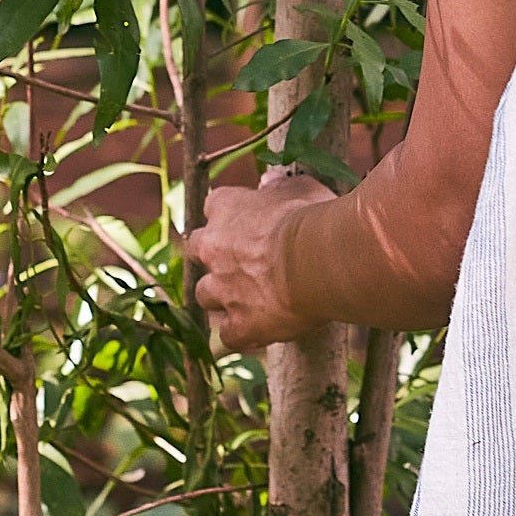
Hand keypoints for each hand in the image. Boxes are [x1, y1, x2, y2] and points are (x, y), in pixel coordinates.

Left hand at [185, 171, 334, 353]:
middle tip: (243, 262)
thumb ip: (279, 187)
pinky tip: (263, 332)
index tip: (248, 222)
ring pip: (205, 296)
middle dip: (213, 257)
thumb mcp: (301, 188)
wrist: (320, 260)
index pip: (213, 205)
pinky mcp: (238, 325)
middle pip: (195, 251)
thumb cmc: (314, 218)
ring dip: (223, 297)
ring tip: (253, 300)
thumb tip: (268, 180)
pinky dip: (244, 333)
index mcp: (225, 208)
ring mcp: (221, 289)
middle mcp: (212, 248)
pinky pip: (230, 335)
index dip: (229, 216)